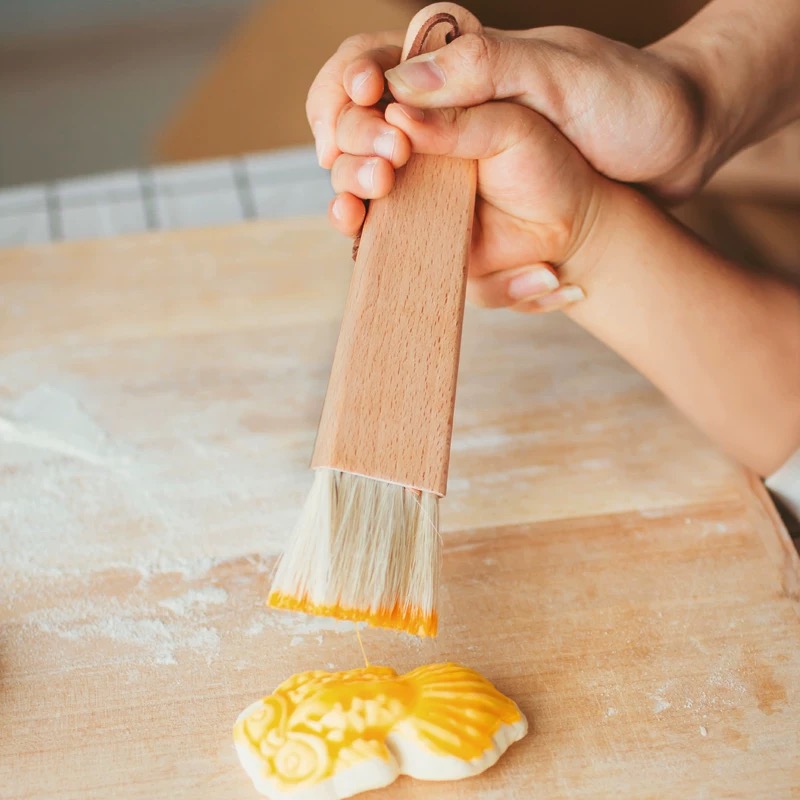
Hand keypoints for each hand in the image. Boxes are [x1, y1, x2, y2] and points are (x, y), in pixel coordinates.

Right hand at [307, 25, 709, 308]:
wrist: (673, 158)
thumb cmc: (630, 103)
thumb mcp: (563, 75)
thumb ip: (484, 71)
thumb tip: (398, 92)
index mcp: (458, 65)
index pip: (367, 63)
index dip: (344, 91)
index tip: (362, 118)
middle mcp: (443, 113)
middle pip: (357, 124)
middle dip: (349, 147)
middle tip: (376, 176)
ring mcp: (450, 163)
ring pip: (371, 175)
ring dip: (354, 193)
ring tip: (362, 213)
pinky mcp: (464, 207)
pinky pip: (407, 219)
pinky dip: (384, 232)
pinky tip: (374, 242)